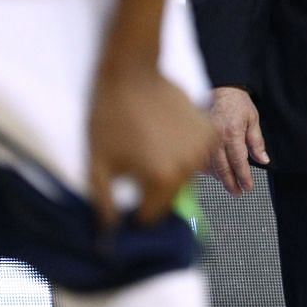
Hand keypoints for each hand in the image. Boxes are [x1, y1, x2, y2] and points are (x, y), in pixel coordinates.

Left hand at [87, 65, 212, 228]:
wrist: (130, 73)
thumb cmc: (110, 117)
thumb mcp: (98, 165)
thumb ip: (105, 205)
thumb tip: (110, 233)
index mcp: (161, 179)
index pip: (151, 216)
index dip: (134, 212)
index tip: (124, 200)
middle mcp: (188, 167)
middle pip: (169, 197)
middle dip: (151, 191)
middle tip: (133, 168)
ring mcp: (202, 147)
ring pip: (184, 176)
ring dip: (169, 171)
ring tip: (148, 149)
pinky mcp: (208, 130)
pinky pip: (196, 155)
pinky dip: (184, 152)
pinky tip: (165, 137)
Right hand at [207, 86, 269, 196]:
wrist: (220, 88)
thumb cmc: (236, 102)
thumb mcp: (253, 119)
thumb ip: (257, 142)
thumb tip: (263, 160)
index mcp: (232, 133)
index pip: (239, 162)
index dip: (244, 177)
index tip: (248, 187)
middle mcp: (216, 137)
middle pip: (222, 168)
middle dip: (231, 183)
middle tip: (237, 192)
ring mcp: (205, 138)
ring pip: (210, 166)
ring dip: (219, 178)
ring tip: (228, 183)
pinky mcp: (197, 137)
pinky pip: (200, 159)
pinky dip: (206, 169)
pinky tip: (213, 173)